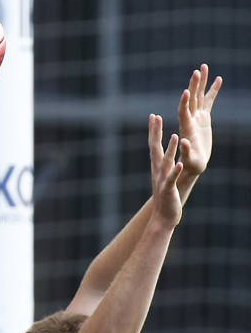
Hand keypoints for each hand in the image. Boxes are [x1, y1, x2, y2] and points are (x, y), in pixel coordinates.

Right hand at [148, 114, 182, 228]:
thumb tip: (161, 151)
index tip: (153, 116)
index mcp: (157, 167)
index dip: (153, 131)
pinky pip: (172, 179)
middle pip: (155, 149)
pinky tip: (180, 164)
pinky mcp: (168, 190)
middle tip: (156, 117)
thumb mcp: (162, 177)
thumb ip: (163, 163)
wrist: (162, 217)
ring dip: (170, 149)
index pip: (153, 145)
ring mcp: (162, 180)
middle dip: (155, 133)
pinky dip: (175, 172)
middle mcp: (157, 171)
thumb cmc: (165, 197)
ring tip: (175, 136)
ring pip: (166, 162)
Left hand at [177, 64, 221, 178]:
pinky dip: (212, 91)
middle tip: (197, 71)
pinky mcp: (204, 119)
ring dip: (201, 83)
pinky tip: (218, 79)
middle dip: (194, 86)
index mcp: (186, 129)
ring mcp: (197, 118)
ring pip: (199, 97)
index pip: (184, 112)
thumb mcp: (189, 160)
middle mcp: (190, 120)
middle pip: (191, 100)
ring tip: (204, 67)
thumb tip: (184, 141)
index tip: (186, 91)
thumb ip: (186, 152)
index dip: (185, 102)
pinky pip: (208, 102)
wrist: (192, 166)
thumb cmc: (190, 166)